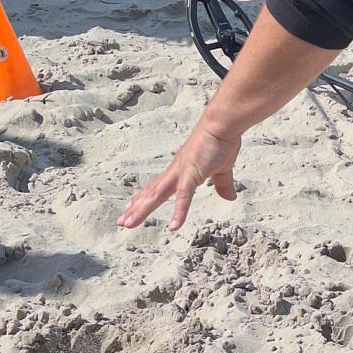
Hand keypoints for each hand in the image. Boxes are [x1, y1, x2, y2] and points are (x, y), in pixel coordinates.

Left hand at [118, 119, 240, 231]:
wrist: (222, 125)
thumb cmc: (221, 142)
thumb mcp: (223, 169)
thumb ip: (223, 184)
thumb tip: (230, 198)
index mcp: (180, 171)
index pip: (157, 187)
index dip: (143, 198)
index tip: (130, 207)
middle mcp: (175, 172)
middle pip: (151, 193)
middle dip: (136, 208)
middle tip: (121, 222)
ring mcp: (181, 173)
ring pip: (157, 196)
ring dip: (142, 210)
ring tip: (128, 223)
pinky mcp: (192, 174)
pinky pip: (184, 197)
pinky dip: (179, 212)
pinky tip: (174, 227)